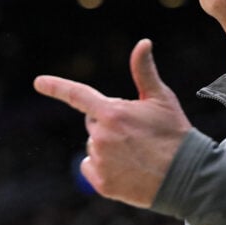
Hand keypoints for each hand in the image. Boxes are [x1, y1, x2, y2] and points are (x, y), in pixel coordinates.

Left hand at [34, 38, 191, 207]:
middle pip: (93, 123)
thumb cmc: (174, 133)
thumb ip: (144, 71)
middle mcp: (101, 136)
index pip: (78, 95)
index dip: (56, 87)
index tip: (38, 82)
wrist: (187, 177)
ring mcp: (100, 161)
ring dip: (108, 147)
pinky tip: (126, 170)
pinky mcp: (101, 183)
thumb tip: (143, 42)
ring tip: (136, 154)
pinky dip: (103, 168)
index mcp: (113, 113)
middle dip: (109, 124)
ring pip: (94, 146)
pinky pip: (90, 168)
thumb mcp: (161, 99)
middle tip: (136, 134)